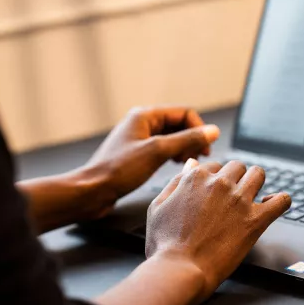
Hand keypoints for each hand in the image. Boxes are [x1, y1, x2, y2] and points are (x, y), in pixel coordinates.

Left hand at [82, 107, 219, 217]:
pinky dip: (173, 156)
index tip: (207, 148)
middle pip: (179, 124)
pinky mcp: (137, 154)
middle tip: (200, 158)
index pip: (184, 113)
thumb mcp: (157, 152)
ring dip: (184, 148)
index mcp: (145, 115)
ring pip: (172, 138)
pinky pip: (163, 149)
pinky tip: (175, 167)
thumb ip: (187, 140)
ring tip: (188, 163)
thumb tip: (211, 131)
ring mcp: (139, 139)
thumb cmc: (118, 171)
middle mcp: (142, 123)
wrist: (92, 191)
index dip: (199, 129)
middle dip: (192, 139)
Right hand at [145, 159, 290, 302]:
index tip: (215, 192)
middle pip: (237, 167)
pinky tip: (274, 205)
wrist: (179, 270)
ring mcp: (239, 201)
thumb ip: (176, 182)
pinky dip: (281, 200)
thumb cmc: (164, 244)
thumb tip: (192, 164)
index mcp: (196, 178)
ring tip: (254, 195)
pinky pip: (281, 201)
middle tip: (233, 195)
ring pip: (258, 174)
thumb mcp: (158, 207)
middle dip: (236, 178)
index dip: (215, 179)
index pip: (214, 166)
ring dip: (256, 182)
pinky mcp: (255, 220)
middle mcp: (220, 183)